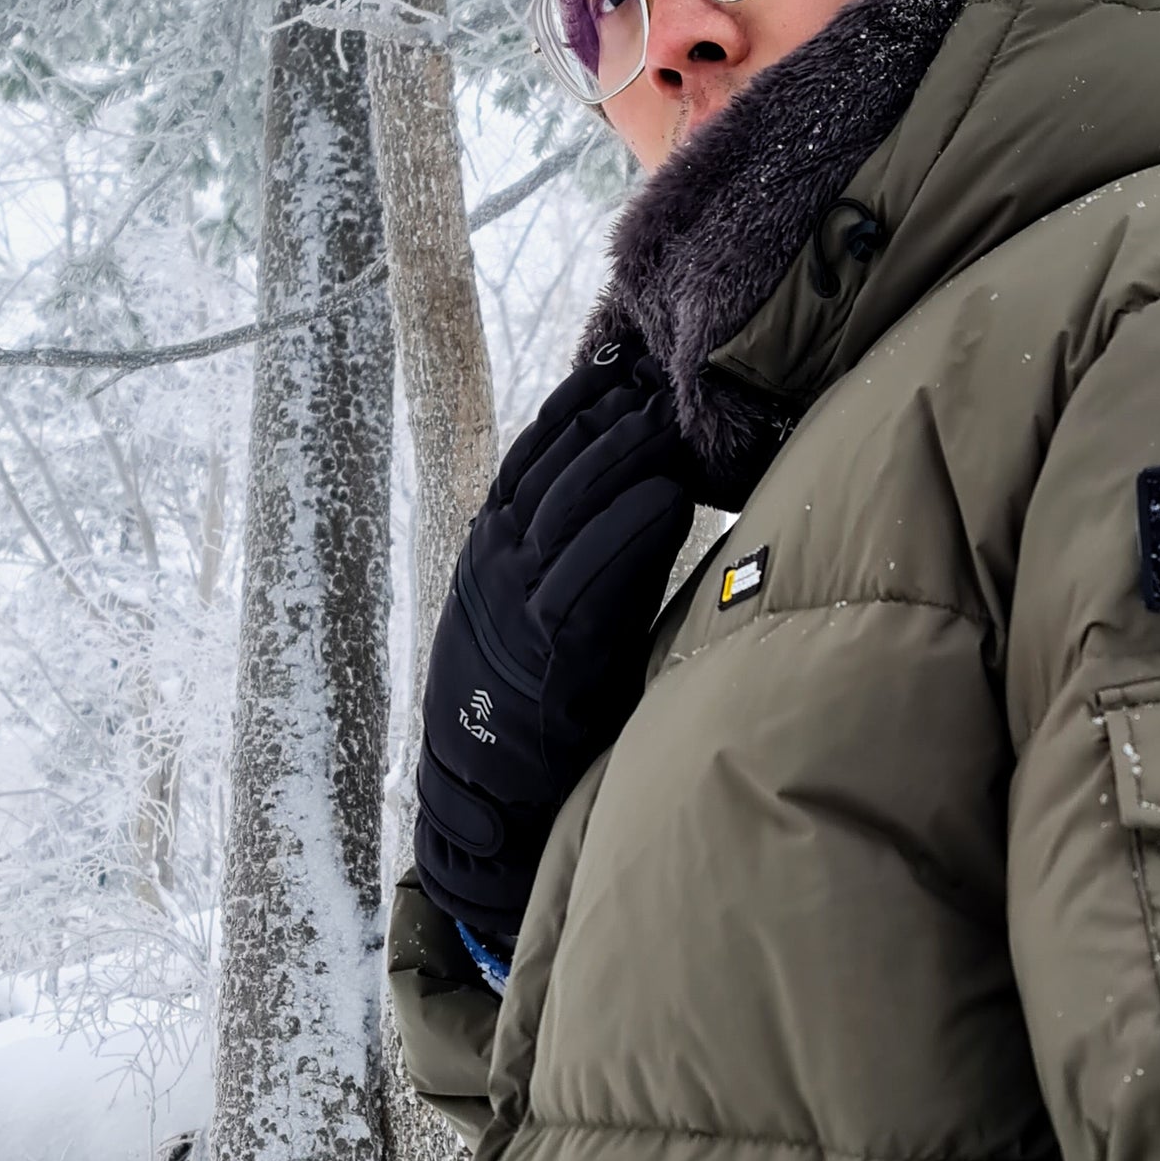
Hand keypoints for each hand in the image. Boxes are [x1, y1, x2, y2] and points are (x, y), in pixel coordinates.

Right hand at [414, 344, 692, 957]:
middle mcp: (492, 567)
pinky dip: (629, 530)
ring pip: (566, 509)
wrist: (489, 795)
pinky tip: (671, 496)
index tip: (617, 364)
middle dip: (602, 420)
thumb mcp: (548, 611)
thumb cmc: (534, 703)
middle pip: (548, 468)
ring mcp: (513, 604)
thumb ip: (590, 556)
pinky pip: (588, 576)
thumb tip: (654, 491)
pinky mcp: (546, 649)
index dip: (571, 408)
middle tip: (656, 380)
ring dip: (620, 460)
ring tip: (667, 422)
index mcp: (488, 551)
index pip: (528, 456)